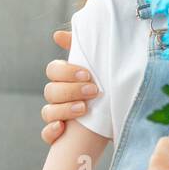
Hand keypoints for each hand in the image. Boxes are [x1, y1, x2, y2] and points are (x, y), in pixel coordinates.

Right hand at [40, 30, 101, 144]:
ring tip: (83, 109)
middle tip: (93, 91)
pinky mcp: (61, 134)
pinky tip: (61, 128)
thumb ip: (83, 47)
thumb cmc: (109, 85)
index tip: (88, 74)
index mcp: (65, 77)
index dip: (66, 71)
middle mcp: (58, 96)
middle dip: (71, 90)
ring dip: (64, 109)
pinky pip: (46, 134)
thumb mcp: (101, 65)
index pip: (53, 70)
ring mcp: (58, 115)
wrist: (122, 114)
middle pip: (50, 90)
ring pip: (47, 111)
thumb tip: (58, 35)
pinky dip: (51, 131)